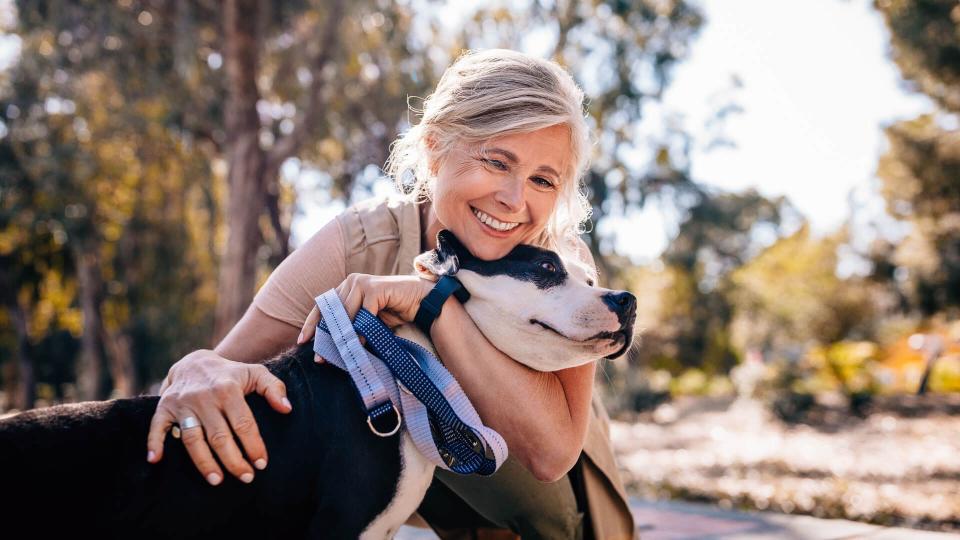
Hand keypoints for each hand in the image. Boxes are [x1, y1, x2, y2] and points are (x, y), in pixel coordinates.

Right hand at [145, 349, 291, 485]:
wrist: (195, 362)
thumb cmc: (231, 374)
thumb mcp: (256, 373)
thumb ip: (274, 388)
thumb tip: (287, 410)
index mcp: (228, 389)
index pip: (243, 423)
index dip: (253, 445)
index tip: (261, 463)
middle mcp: (204, 397)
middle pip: (219, 436)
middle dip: (233, 460)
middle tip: (245, 477)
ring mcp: (182, 403)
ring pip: (192, 439)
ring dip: (204, 462)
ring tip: (217, 480)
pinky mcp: (164, 407)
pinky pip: (157, 427)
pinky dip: (154, 443)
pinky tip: (155, 460)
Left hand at [297, 273, 432, 348]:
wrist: (420, 302)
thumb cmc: (393, 312)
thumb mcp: (367, 321)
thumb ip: (350, 327)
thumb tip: (329, 349)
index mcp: (346, 287)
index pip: (323, 306)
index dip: (312, 324)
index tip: (303, 341)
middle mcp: (351, 281)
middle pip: (331, 311)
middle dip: (325, 336)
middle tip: (320, 357)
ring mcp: (362, 282)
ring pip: (345, 313)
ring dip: (343, 336)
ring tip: (339, 354)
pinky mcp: (375, 288)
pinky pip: (363, 313)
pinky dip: (361, 330)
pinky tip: (360, 344)